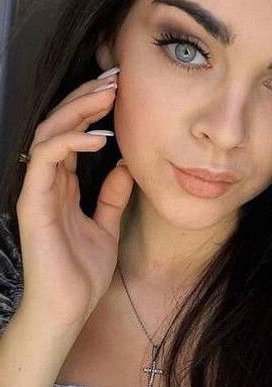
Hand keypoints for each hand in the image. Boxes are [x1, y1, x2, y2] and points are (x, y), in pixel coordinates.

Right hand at [16, 70, 133, 328]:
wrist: (68, 309)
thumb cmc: (82, 272)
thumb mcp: (105, 225)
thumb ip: (111, 195)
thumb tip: (124, 165)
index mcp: (61, 184)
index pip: (72, 133)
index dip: (92, 108)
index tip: (121, 89)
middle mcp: (46, 181)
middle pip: (59, 124)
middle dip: (86, 96)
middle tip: (115, 76)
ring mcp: (37, 189)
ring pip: (49, 132)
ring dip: (78, 108)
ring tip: (108, 93)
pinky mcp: (33, 202)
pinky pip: (45, 158)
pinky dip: (70, 140)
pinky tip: (99, 136)